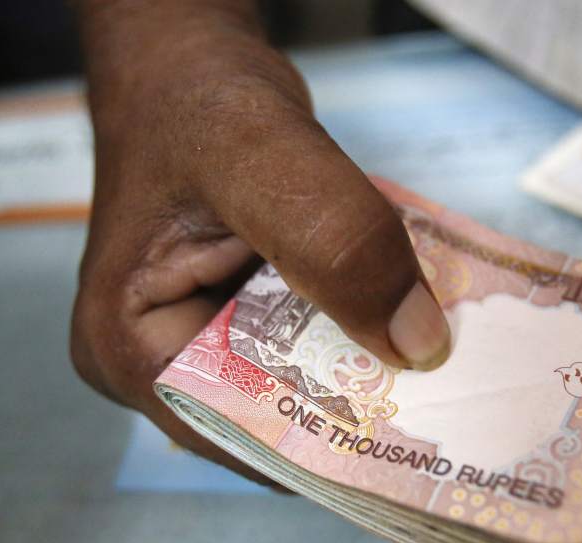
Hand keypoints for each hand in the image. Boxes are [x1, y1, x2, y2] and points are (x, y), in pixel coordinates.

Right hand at [70, 0, 449, 482]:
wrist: (187, 59)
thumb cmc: (195, 98)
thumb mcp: (264, 158)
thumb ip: (335, 242)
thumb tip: (418, 345)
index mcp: (129, 354)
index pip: (244, 437)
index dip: (333, 443)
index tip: (420, 443)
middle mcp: (157, 364)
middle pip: (276, 418)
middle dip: (359, 411)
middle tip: (453, 410)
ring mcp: (199, 339)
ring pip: (299, 381)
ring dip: (367, 370)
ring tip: (447, 377)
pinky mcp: (237, 313)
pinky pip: (307, 342)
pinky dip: (358, 330)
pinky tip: (413, 326)